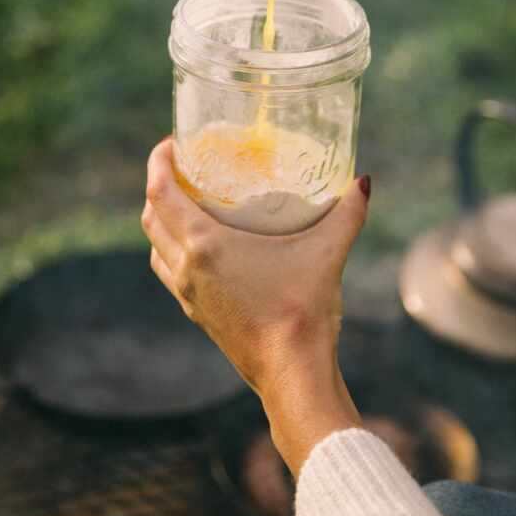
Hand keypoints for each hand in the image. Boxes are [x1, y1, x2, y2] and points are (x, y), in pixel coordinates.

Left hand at [142, 138, 369, 472]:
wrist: (291, 372)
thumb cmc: (302, 309)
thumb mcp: (327, 252)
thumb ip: (348, 212)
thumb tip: (364, 181)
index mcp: (203, 244)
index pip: (159, 191)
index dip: (158, 161)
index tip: (171, 144)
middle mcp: (184, 267)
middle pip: (151, 216)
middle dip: (159, 186)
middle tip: (184, 167)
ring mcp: (186, 293)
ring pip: (156, 246)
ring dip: (161, 220)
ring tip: (189, 202)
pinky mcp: (196, 312)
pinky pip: (169, 271)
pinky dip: (173, 249)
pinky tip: (204, 246)